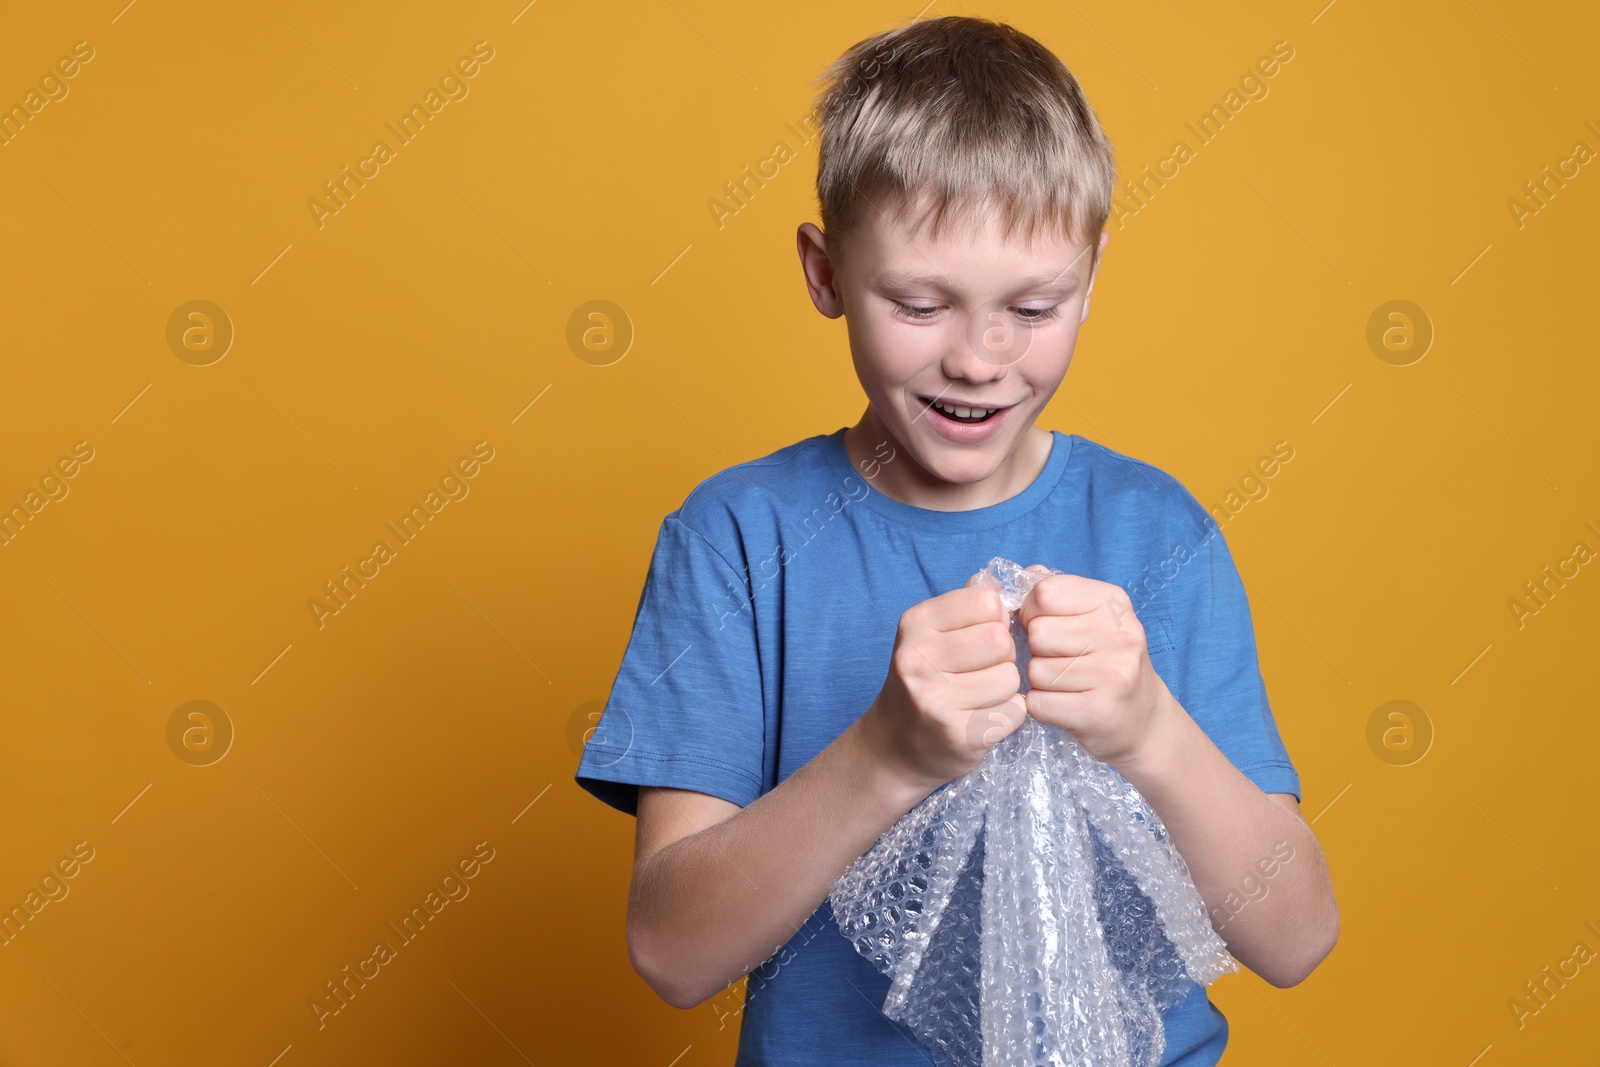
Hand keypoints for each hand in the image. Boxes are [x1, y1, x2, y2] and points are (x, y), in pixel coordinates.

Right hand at [862, 572, 1028, 794]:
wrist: (894, 745)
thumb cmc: (925, 680)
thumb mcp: (932, 633)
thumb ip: (968, 603)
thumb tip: (1012, 578)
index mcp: (915, 624)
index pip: (987, 603)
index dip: (995, 620)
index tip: (980, 637)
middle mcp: (917, 659)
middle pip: (1002, 641)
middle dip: (1003, 656)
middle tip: (984, 669)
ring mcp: (935, 700)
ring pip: (1010, 679)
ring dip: (1006, 688)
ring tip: (982, 695)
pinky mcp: (958, 735)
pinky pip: (1014, 711)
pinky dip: (1007, 715)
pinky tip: (983, 716)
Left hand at [1016, 566, 1175, 768]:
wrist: (1143, 718)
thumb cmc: (1106, 659)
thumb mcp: (1092, 615)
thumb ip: (1055, 591)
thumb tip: (1021, 578)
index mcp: (1114, 602)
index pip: (1045, 593)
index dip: (1033, 611)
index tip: (1048, 625)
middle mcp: (1120, 635)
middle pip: (1037, 633)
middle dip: (1037, 649)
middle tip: (1060, 659)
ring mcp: (1113, 675)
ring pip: (1035, 670)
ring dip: (1040, 681)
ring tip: (1066, 684)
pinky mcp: (1098, 712)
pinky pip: (1038, 703)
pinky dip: (1042, 707)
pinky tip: (1065, 705)